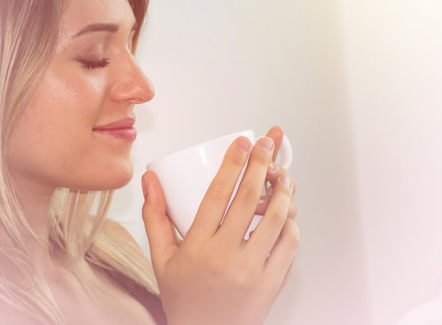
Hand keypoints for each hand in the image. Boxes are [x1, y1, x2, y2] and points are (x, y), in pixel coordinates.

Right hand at [141, 128, 298, 324]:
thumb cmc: (185, 298)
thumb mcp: (161, 259)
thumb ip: (155, 218)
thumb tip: (150, 181)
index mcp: (198, 247)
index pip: (217, 195)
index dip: (232, 164)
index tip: (241, 143)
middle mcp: (226, 257)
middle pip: (249, 200)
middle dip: (261, 165)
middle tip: (266, 145)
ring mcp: (253, 271)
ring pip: (276, 220)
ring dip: (283, 192)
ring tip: (282, 176)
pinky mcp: (272, 283)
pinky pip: (289, 246)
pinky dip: (291, 225)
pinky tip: (287, 214)